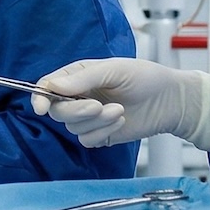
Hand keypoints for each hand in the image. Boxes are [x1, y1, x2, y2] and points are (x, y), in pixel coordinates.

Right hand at [32, 58, 209, 153]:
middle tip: (98, 106)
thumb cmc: (144, 77)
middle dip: (77, 111)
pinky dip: (104, 132)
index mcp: (77, 76)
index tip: (41, 108)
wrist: (170, 101)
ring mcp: (87, 117)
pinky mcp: (99, 134)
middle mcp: (78, 97)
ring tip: (119, 111)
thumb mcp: (114, 69)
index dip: (39, 97)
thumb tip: (52, 86)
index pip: (47, 86)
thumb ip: (83, 78)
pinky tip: (120, 121)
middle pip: (57, 111)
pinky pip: (87, 140)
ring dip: (97, 121)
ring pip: (73, 127)